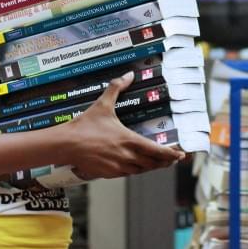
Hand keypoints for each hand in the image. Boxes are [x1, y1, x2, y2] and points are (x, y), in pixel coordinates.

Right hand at [64, 72, 184, 180]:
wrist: (66, 144)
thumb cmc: (85, 126)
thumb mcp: (103, 104)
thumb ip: (116, 88)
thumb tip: (128, 75)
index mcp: (128, 140)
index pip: (156, 151)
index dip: (171, 154)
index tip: (181, 155)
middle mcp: (126, 156)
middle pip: (152, 164)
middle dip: (164, 162)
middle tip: (172, 159)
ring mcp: (118, 167)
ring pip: (141, 170)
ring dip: (150, 167)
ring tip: (158, 162)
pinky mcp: (109, 173)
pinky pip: (128, 174)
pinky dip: (135, 170)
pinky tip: (137, 165)